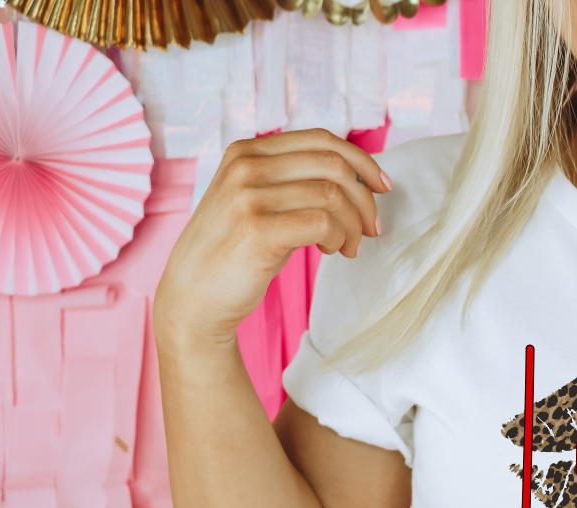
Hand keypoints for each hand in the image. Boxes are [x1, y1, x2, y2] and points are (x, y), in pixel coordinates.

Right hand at [155, 129, 390, 347]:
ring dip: (354, 224)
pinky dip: (340, 238)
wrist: (194, 298)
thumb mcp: (257, 202)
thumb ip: (291, 182)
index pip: (321, 139)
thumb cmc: (235, 252)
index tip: (382, 187)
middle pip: (333, 165)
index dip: (361, 161)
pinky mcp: (256, 228)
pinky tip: (333, 251)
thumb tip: (357, 178)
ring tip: (348, 247)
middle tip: (371, 229)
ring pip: (333, 194)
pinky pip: (323, 222)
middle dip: (365, 198)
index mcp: (246, 152)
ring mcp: (248, 195)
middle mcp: (245, 166)